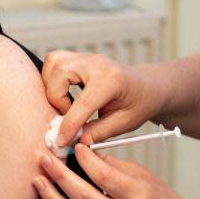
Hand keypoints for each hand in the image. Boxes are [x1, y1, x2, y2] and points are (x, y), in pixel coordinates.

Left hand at [33, 143, 183, 198]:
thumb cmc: (155, 197)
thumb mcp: (139, 174)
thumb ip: (110, 163)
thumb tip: (82, 150)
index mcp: (136, 196)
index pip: (104, 175)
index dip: (85, 159)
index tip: (75, 146)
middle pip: (84, 196)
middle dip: (60, 175)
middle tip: (45, 159)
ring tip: (39, 181)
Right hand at [41, 51, 164, 146]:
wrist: (148, 86)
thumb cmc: (140, 103)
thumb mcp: (124, 123)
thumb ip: (98, 132)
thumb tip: (76, 140)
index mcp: (111, 80)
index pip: (82, 103)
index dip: (69, 125)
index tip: (61, 141)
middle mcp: (96, 64)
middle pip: (59, 73)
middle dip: (56, 99)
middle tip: (69, 115)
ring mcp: (87, 57)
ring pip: (53, 63)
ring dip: (52, 87)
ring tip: (67, 104)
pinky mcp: (80, 58)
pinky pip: (55, 61)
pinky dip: (53, 79)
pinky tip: (66, 94)